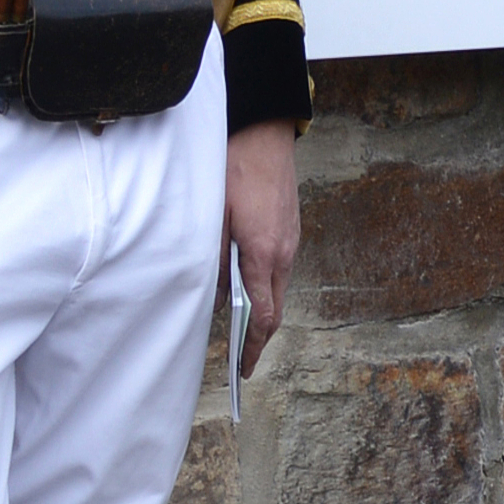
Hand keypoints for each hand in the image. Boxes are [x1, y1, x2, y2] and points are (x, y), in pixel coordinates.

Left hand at [225, 120, 300, 381]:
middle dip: (259, 337)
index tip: (244, 368)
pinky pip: (279, 267)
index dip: (252, 346)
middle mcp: (284, 252)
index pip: (262, 314)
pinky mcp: (290, 229)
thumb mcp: (213, 219)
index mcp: (263, 253)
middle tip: (243, 359)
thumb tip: (218, 295)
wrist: (265, 135)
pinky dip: (265, 286)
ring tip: (239, 327)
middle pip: (276, 308)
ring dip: (262, 310)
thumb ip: (215, 261)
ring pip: (278, 287)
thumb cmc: (234, 172)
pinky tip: (245, 286)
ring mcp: (291, 240)